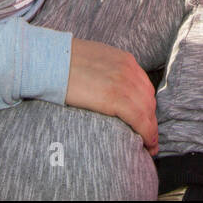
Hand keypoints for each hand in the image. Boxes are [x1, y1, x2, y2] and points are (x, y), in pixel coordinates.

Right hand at [65, 37, 157, 154]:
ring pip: (147, 111)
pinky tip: (146, 142)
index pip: (145, 87)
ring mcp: (123, 84)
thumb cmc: (65, 62)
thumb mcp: (95, 59)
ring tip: (149, 144)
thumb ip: (108, 70)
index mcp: (125, 60)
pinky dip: (146, 133)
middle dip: (151, 118)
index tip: (147, 118)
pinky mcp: (115, 98)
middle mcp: (129, 70)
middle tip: (149, 135)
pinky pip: (139, 119)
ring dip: (151, 129)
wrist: (51, 60)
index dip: (148, 106)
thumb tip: (108, 86)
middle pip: (149, 100)